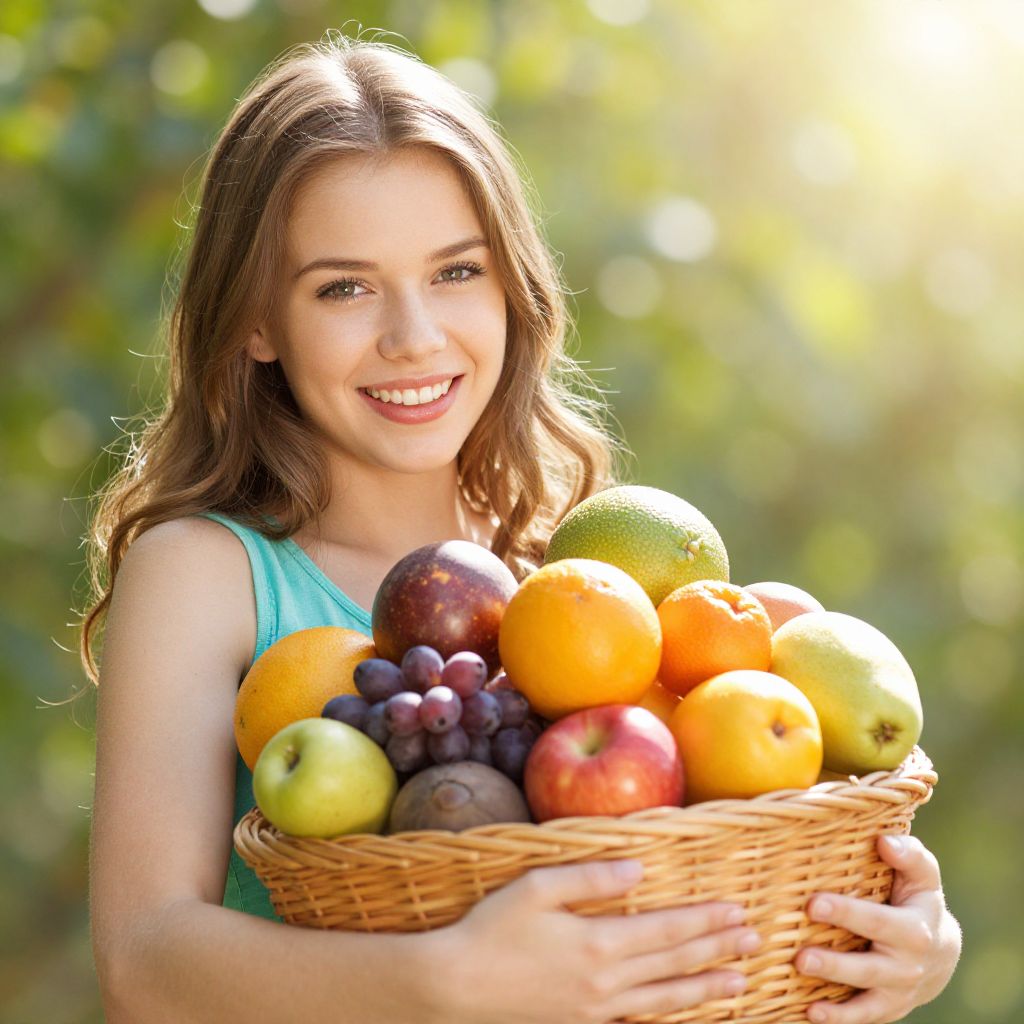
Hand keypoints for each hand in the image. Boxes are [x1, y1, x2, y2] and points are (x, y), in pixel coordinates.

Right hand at [431, 858, 761, 1023]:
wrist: (454, 988)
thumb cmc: (491, 930)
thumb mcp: (536, 888)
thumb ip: (591, 876)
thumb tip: (639, 868)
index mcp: (599, 943)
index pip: (668, 930)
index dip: (705, 921)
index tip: (736, 911)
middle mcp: (606, 981)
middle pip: (675, 963)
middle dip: (717, 950)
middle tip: (753, 939)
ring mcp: (596, 1010)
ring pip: (664, 999)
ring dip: (705, 988)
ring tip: (739, 983)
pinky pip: (637, 1021)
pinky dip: (668, 1015)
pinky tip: (680, 1012)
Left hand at [795, 834, 961, 1022]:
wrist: (940, 953)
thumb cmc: (918, 900)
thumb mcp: (923, 875)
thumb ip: (909, 855)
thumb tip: (885, 841)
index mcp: (914, 930)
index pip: (877, 922)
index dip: (847, 913)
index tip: (813, 903)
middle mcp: (908, 967)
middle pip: (869, 968)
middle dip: (834, 963)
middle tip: (800, 956)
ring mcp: (897, 992)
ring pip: (865, 998)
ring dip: (832, 994)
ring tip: (800, 980)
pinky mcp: (885, 1009)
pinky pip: (863, 1018)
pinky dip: (838, 1019)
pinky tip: (810, 1013)